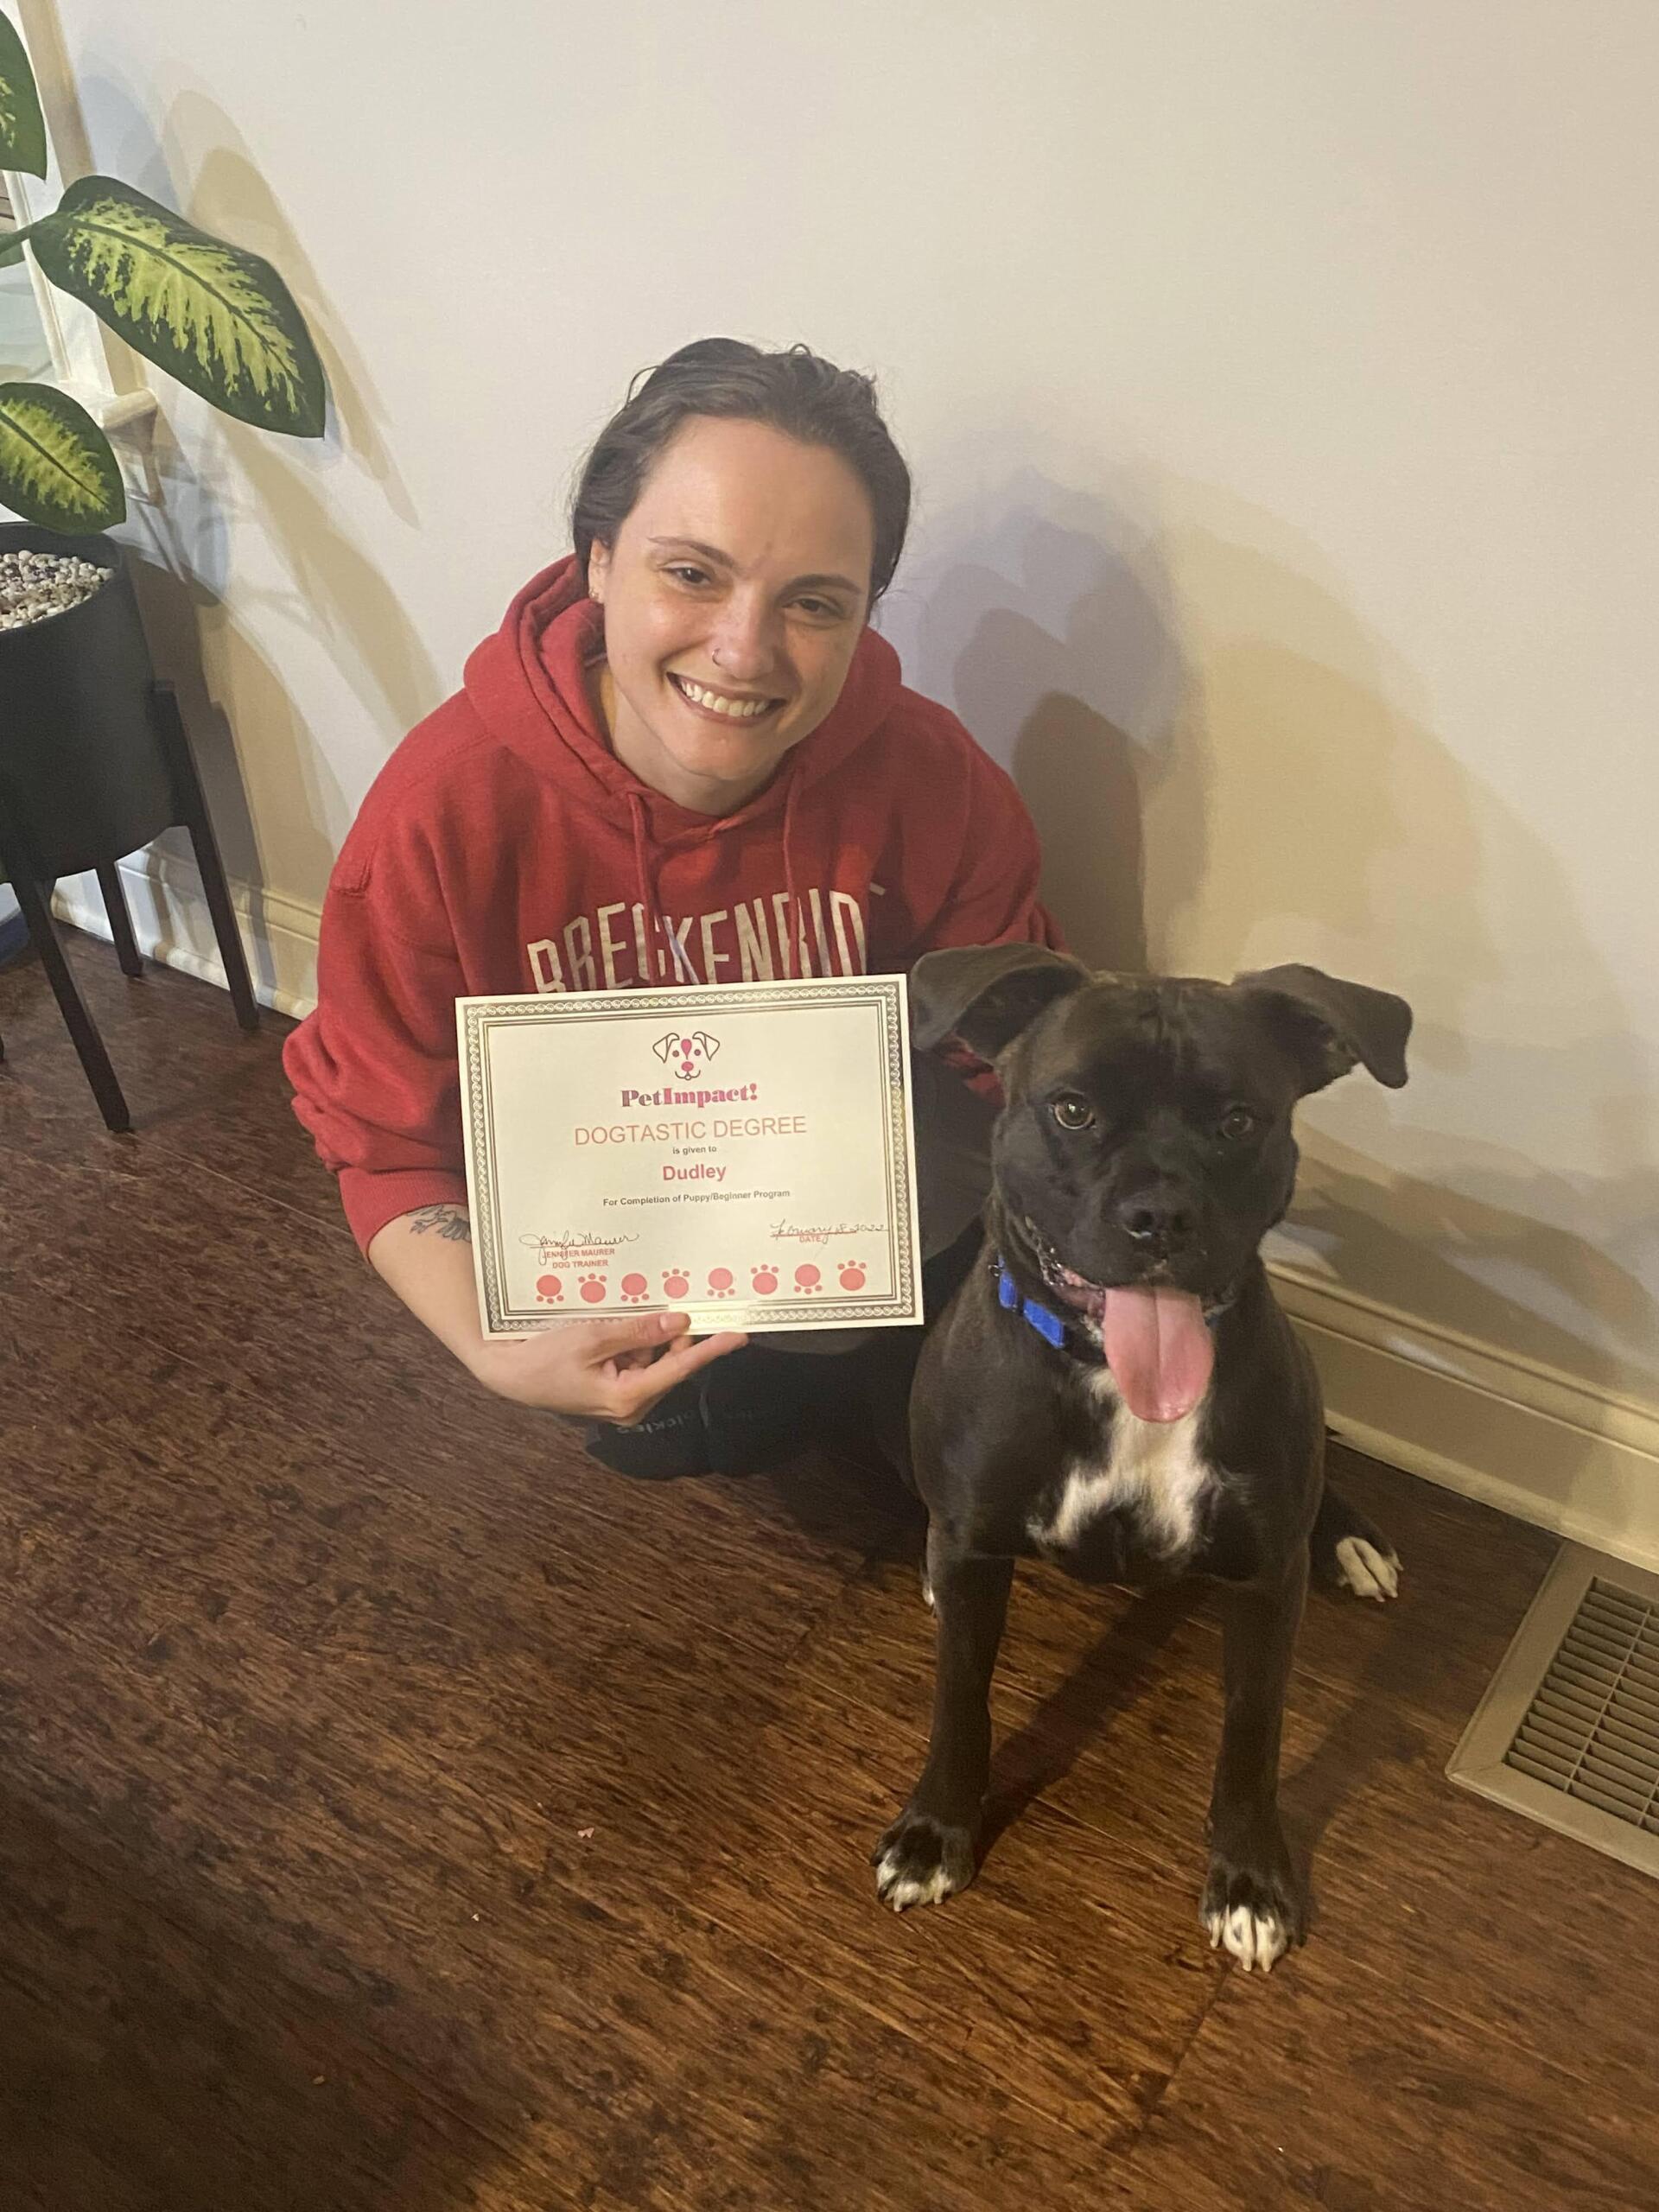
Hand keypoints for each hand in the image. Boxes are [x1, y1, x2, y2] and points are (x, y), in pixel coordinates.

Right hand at [468, 1309, 746, 1423]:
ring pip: (653, 1361)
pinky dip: (635, 1342)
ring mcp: (621, 1400)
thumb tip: (678, 1321)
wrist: (507, 1373)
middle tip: (682, 1301)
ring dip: (651, 1336)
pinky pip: (636, 1362)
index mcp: (628, 1397)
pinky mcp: (612, 1390)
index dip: (711, 1349)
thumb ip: (638, 1331)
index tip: (739, 1335)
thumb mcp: (591, 1337)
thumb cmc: (542, 1358)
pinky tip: (620, 1323)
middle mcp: (630, 1405)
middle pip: (669, 1363)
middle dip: (675, 1334)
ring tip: (637, 1309)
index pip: (680, 1368)